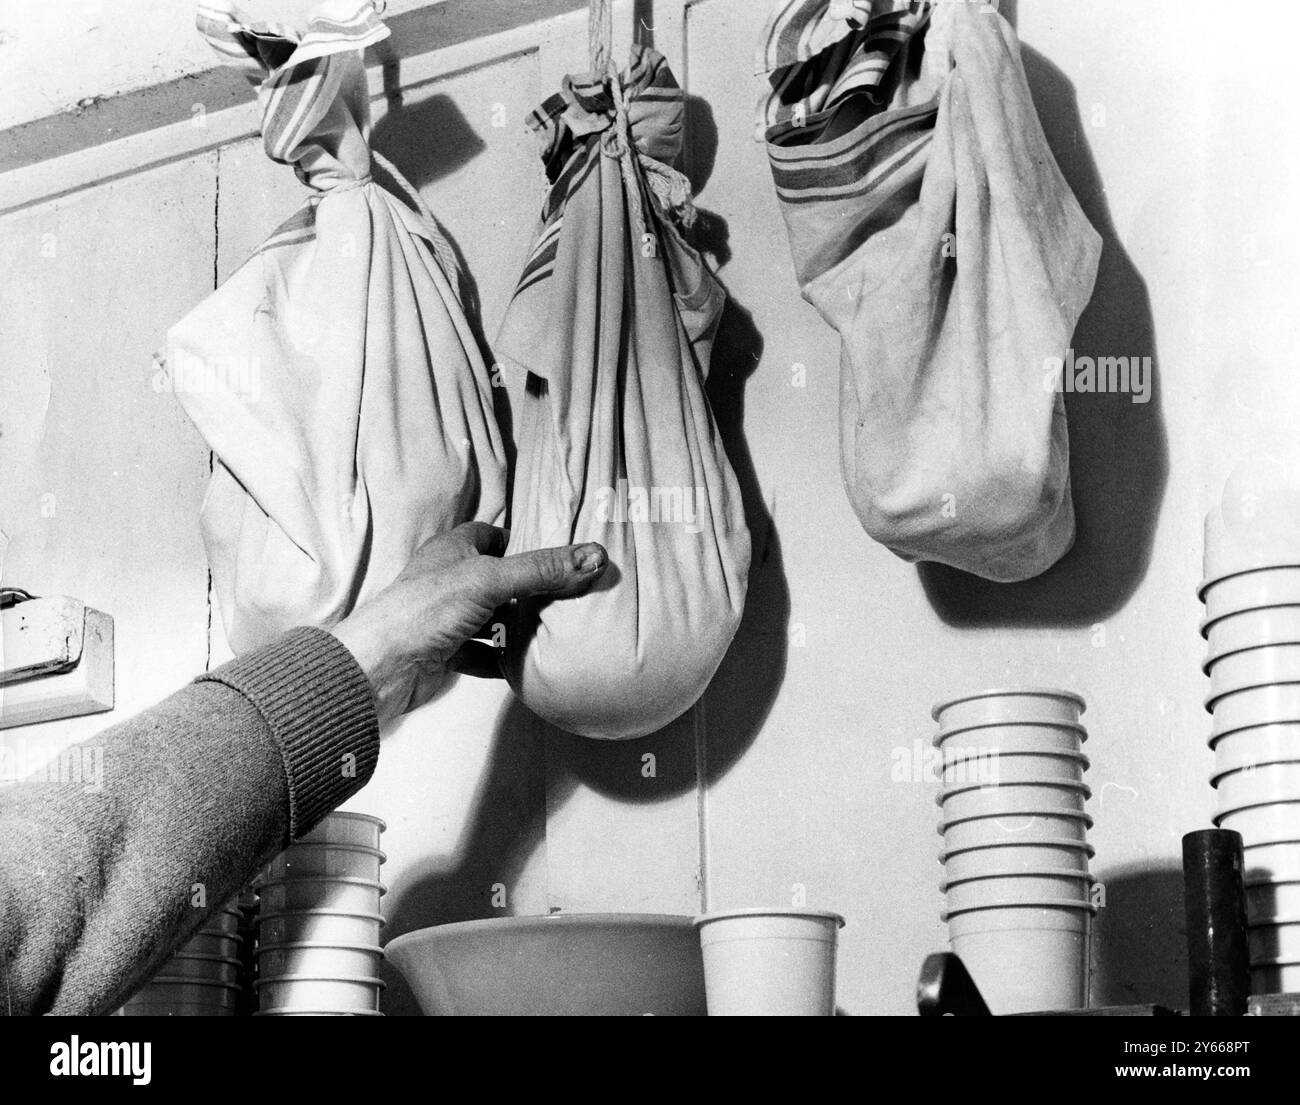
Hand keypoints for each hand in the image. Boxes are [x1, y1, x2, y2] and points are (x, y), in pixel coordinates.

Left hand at [329, 522, 606, 722]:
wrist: (383, 667)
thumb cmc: (426, 608)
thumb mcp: (491, 579)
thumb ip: (542, 570)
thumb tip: (595, 555)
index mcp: (453, 549)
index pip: (492, 535)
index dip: (521, 541)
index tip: (556, 553)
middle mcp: (450, 580)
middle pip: (498, 579)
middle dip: (528, 588)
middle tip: (569, 593)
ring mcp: (448, 618)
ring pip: (493, 617)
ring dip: (518, 625)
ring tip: (557, 628)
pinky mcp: (447, 652)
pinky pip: (484, 653)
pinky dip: (503, 658)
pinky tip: (527, 662)